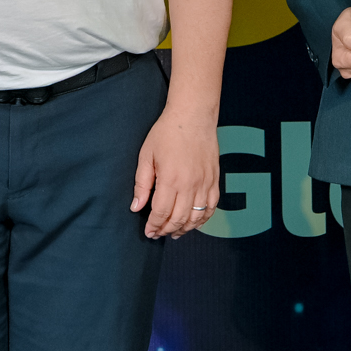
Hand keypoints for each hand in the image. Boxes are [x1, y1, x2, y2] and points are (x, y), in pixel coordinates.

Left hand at [132, 105, 221, 239]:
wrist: (193, 116)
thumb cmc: (167, 133)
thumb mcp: (146, 156)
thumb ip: (142, 184)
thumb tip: (136, 207)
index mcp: (171, 179)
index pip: (161, 213)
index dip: (154, 226)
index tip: (148, 232)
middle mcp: (190, 185)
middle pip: (179, 219)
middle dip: (166, 230)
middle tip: (158, 234)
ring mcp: (205, 183)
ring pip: (196, 217)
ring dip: (185, 229)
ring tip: (174, 233)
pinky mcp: (214, 180)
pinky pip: (211, 207)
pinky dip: (203, 219)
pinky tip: (194, 222)